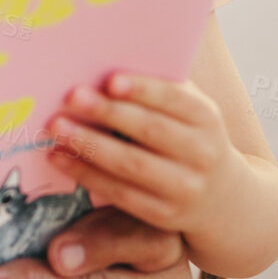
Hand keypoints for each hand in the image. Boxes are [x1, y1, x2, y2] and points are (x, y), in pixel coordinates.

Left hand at [44, 73, 235, 234]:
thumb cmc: (187, 136)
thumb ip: (158, 90)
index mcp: (206, 118)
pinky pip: (120, 192)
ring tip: (57, 126)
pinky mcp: (163, 214)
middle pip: (151, 130)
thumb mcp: (187, 111)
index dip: (144, 90)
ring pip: (132, 165)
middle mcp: (201, 153)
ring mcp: (184, 187)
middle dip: (109, 112)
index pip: (175, 99)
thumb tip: (105, 64)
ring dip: (90, 145)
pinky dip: (86, 173)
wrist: (220, 197)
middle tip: (71, 97)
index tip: (111, 80)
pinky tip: (59, 157)